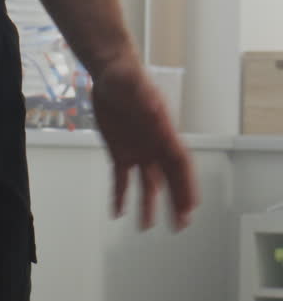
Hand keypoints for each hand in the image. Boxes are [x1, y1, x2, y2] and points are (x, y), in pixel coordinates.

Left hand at [91, 52, 197, 230]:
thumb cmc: (125, 75)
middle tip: (181, 224)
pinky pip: (121, 179)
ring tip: (146, 226)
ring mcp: (138, 150)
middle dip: (177, 200)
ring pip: (148, 183)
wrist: (109, 74)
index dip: (187, 184)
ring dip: (149, 204)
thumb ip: (143, 95)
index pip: (180, 162)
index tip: (192, 204)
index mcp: (162, 130)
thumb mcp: (132, 82)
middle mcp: (154, 145)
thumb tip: (153, 107)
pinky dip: (120, 195)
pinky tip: (118, 212)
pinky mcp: (120, 151)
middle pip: (170, 177)